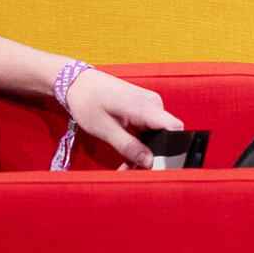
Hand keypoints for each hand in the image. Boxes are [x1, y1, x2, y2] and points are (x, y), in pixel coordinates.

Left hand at [65, 67, 187, 163]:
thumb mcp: (105, 129)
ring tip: (125, 164)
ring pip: (157, 134)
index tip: (157, 166)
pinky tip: (127, 150)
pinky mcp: (144, 107)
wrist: (78, 82)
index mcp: (145, 107)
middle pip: (165, 135)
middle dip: (151, 156)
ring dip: (144, 150)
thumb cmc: (88, 101)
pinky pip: (150, 128)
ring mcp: (149, 104)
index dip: (171, 149)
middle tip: (131, 170)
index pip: (175, 128)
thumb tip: (148, 162)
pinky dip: (140, 141)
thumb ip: (128, 147)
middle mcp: (152, 103)